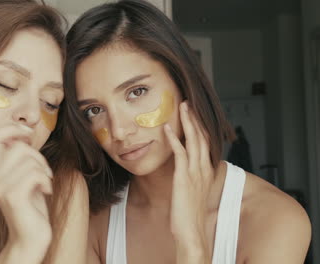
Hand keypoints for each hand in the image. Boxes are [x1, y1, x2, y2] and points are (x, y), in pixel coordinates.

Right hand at [0, 124, 53, 263]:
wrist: (30, 237)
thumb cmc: (31, 206)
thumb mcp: (24, 177)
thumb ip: (20, 158)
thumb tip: (24, 132)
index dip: (10, 129)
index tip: (27, 135)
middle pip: (17, 146)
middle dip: (38, 155)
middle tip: (43, 171)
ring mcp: (1, 187)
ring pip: (29, 159)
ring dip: (44, 170)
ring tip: (44, 183)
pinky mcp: (13, 197)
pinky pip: (34, 174)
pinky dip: (46, 181)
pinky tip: (46, 191)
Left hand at [164, 102, 212, 262]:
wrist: (191, 231)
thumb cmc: (190, 214)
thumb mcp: (194, 192)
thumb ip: (192, 178)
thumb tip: (187, 171)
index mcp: (206, 172)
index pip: (206, 144)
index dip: (201, 128)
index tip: (195, 116)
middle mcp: (203, 169)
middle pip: (202, 137)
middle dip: (196, 119)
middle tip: (189, 104)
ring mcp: (195, 172)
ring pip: (194, 141)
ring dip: (188, 122)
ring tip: (182, 107)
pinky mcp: (183, 177)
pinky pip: (179, 152)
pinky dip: (173, 138)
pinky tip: (167, 128)